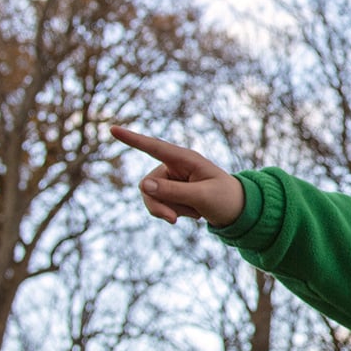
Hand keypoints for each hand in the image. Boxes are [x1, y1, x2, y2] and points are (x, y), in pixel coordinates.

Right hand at [110, 125, 245, 227]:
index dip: (133, 139)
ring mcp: (172, 179)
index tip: (112, 129)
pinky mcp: (172, 192)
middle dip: (158, 205)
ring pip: (152, 197)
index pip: (154, 147)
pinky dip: (173, 213)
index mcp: (185, 159)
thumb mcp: (202, 197)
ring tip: (195, 213)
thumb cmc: (225, 199)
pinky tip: (193, 213)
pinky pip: (159, 205)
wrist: (238, 212)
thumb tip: (142, 185)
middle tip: (174, 221)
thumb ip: (173, 191)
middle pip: (147, 185)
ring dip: (170, 210)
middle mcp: (175, 166)